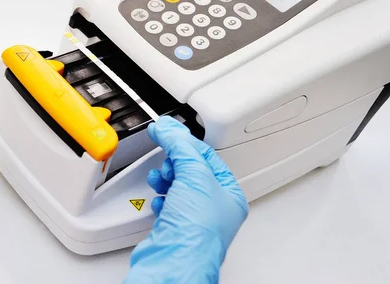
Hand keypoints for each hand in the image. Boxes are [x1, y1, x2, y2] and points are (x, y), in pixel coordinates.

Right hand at [125, 116, 248, 283]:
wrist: (174, 261)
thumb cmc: (196, 230)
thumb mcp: (194, 175)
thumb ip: (180, 146)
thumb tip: (168, 128)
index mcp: (230, 194)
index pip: (208, 157)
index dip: (185, 141)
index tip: (166, 129)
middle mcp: (214, 207)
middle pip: (191, 170)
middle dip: (175, 162)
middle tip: (165, 156)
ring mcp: (193, 219)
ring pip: (178, 186)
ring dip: (165, 178)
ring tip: (160, 178)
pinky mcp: (174, 227)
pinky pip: (167, 203)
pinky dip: (160, 196)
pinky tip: (159, 198)